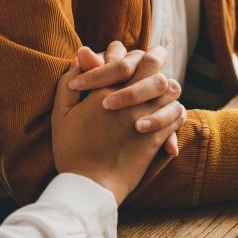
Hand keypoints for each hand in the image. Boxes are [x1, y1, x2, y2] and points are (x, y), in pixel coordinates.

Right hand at [51, 55, 186, 204]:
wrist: (89, 184)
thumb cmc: (71, 149)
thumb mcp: (62, 115)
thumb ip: (70, 84)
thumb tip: (81, 58)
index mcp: (104, 93)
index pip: (125, 59)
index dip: (128, 52)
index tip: (128, 54)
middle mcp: (128, 103)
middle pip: (153, 68)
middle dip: (156, 58)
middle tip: (156, 56)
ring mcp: (145, 119)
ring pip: (170, 90)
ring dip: (166, 86)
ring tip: (161, 87)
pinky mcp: (156, 138)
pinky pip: (176, 115)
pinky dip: (174, 110)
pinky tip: (168, 111)